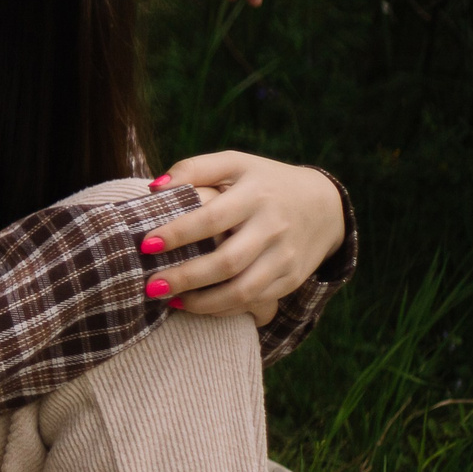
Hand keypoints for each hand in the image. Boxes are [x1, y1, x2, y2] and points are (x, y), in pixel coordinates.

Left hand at [143, 153, 344, 325]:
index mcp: (255, 195)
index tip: (146, 244)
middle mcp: (274, 227)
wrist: (326, 205)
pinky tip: (196, 305)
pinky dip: (224, 308)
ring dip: (202, 302)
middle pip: (227, 262)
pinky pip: (256, 301)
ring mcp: (285, 256)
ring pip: (243, 290)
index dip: (178, 233)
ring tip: (169, 301)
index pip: (212, 218)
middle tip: (150, 286)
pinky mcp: (292, 278)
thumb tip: (154, 187)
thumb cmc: (263, 182)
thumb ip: (194, 168)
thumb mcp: (235, 163)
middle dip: (185, 278)